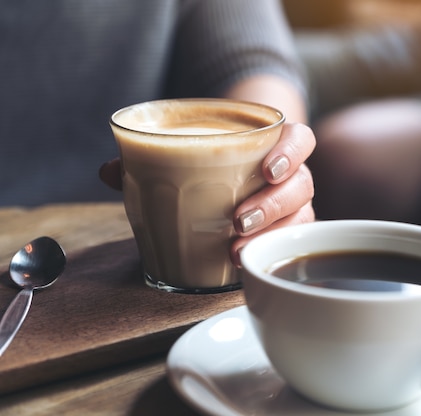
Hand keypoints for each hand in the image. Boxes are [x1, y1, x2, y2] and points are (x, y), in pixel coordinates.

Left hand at [99, 122, 315, 264]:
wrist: (227, 180)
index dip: (292, 152)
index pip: (301, 140)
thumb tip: (110, 170)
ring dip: (269, 235)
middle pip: (302, 184)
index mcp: (273, 145)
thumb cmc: (212, 163)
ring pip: (300, 218)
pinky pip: (291, 243)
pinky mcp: (287, 232)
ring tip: (234, 250)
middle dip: (273, 204)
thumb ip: (151, 157)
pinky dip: (269, 253)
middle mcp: (290, 175)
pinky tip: (242, 263)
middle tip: (238, 220)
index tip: (268, 170)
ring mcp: (292, 205)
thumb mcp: (187, 154)